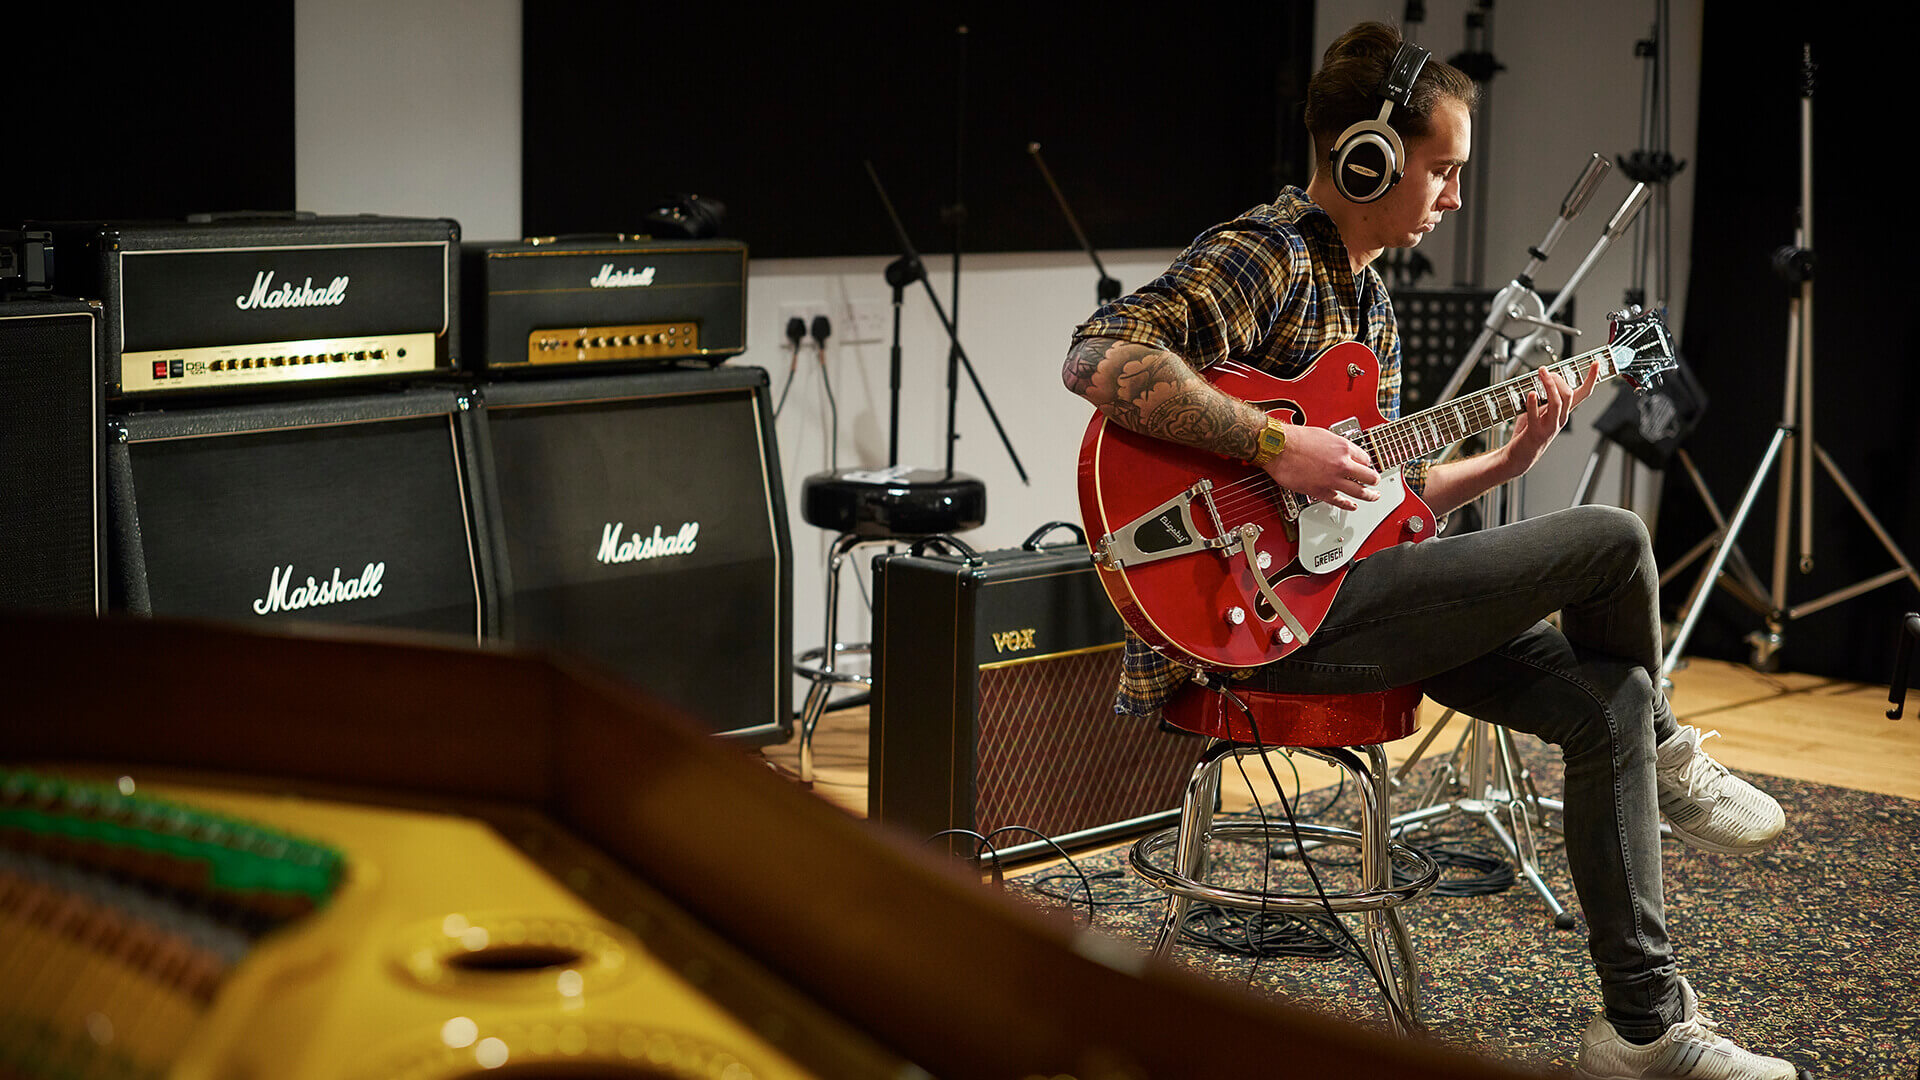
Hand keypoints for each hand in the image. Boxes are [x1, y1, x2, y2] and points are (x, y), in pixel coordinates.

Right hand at [1265, 423, 1379, 510]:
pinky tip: (1352, 506)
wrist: (1279, 447)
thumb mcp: (1324, 435)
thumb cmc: (1296, 438)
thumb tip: (1340, 451)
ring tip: (1373, 496)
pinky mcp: (1321, 491)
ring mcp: (1333, 480)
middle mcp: (1342, 464)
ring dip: (1369, 495)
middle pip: (1369, 476)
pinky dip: (1348, 505)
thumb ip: (1336, 446)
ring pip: (1359, 491)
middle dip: (1374, 480)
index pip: (1366, 459)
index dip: (1367, 464)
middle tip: (1375, 482)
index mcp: (1344, 448)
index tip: (1366, 466)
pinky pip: (1339, 501)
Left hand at [1503, 361, 1597, 477]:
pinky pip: (1535, 415)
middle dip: (1558, 378)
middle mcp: (1560, 418)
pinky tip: (1531, 394)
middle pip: (1568, 394)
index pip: (1583, 393)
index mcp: (1563, 412)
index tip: (1596, 363)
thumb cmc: (1529, 432)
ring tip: (1541, 373)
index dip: (1591, 378)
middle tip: (1544, 370)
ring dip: (1549, 385)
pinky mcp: (1536, 432)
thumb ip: (1544, 396)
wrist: (1520, 456)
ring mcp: (1550, 426)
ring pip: (1557, 402)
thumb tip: (1545, 377)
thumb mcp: (1540, 410)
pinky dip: (1533, 403)